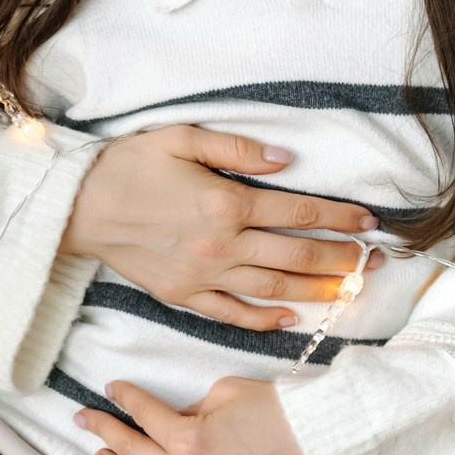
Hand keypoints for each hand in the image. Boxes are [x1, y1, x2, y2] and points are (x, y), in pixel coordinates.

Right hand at [59, 124, 380, 330]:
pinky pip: (231, 313)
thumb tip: (286, 160)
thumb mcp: (183, 137)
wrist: (76, 206)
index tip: (371, 224)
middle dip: (342, 259)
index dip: (340, 218)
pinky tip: (290, 317)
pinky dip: (264, 317)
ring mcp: (202, 275)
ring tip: (350, 291)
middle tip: (377, 263)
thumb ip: (238, 148)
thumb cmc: (129, 164)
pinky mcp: (182, 295)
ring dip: (316, 290)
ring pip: (272, 287)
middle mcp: (220, 245)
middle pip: (296, 255)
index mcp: (225, 202)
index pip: (298, 213)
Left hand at [75, 377, 313, 454]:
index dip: (125, 399)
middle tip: (85, 423)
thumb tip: (173, 420)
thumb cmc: (282, 410)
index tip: (111, 389)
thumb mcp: (228, 392)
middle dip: (107, 436)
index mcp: (188, 441)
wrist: (329, 444)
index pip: (144, 417)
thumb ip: (191, 409)